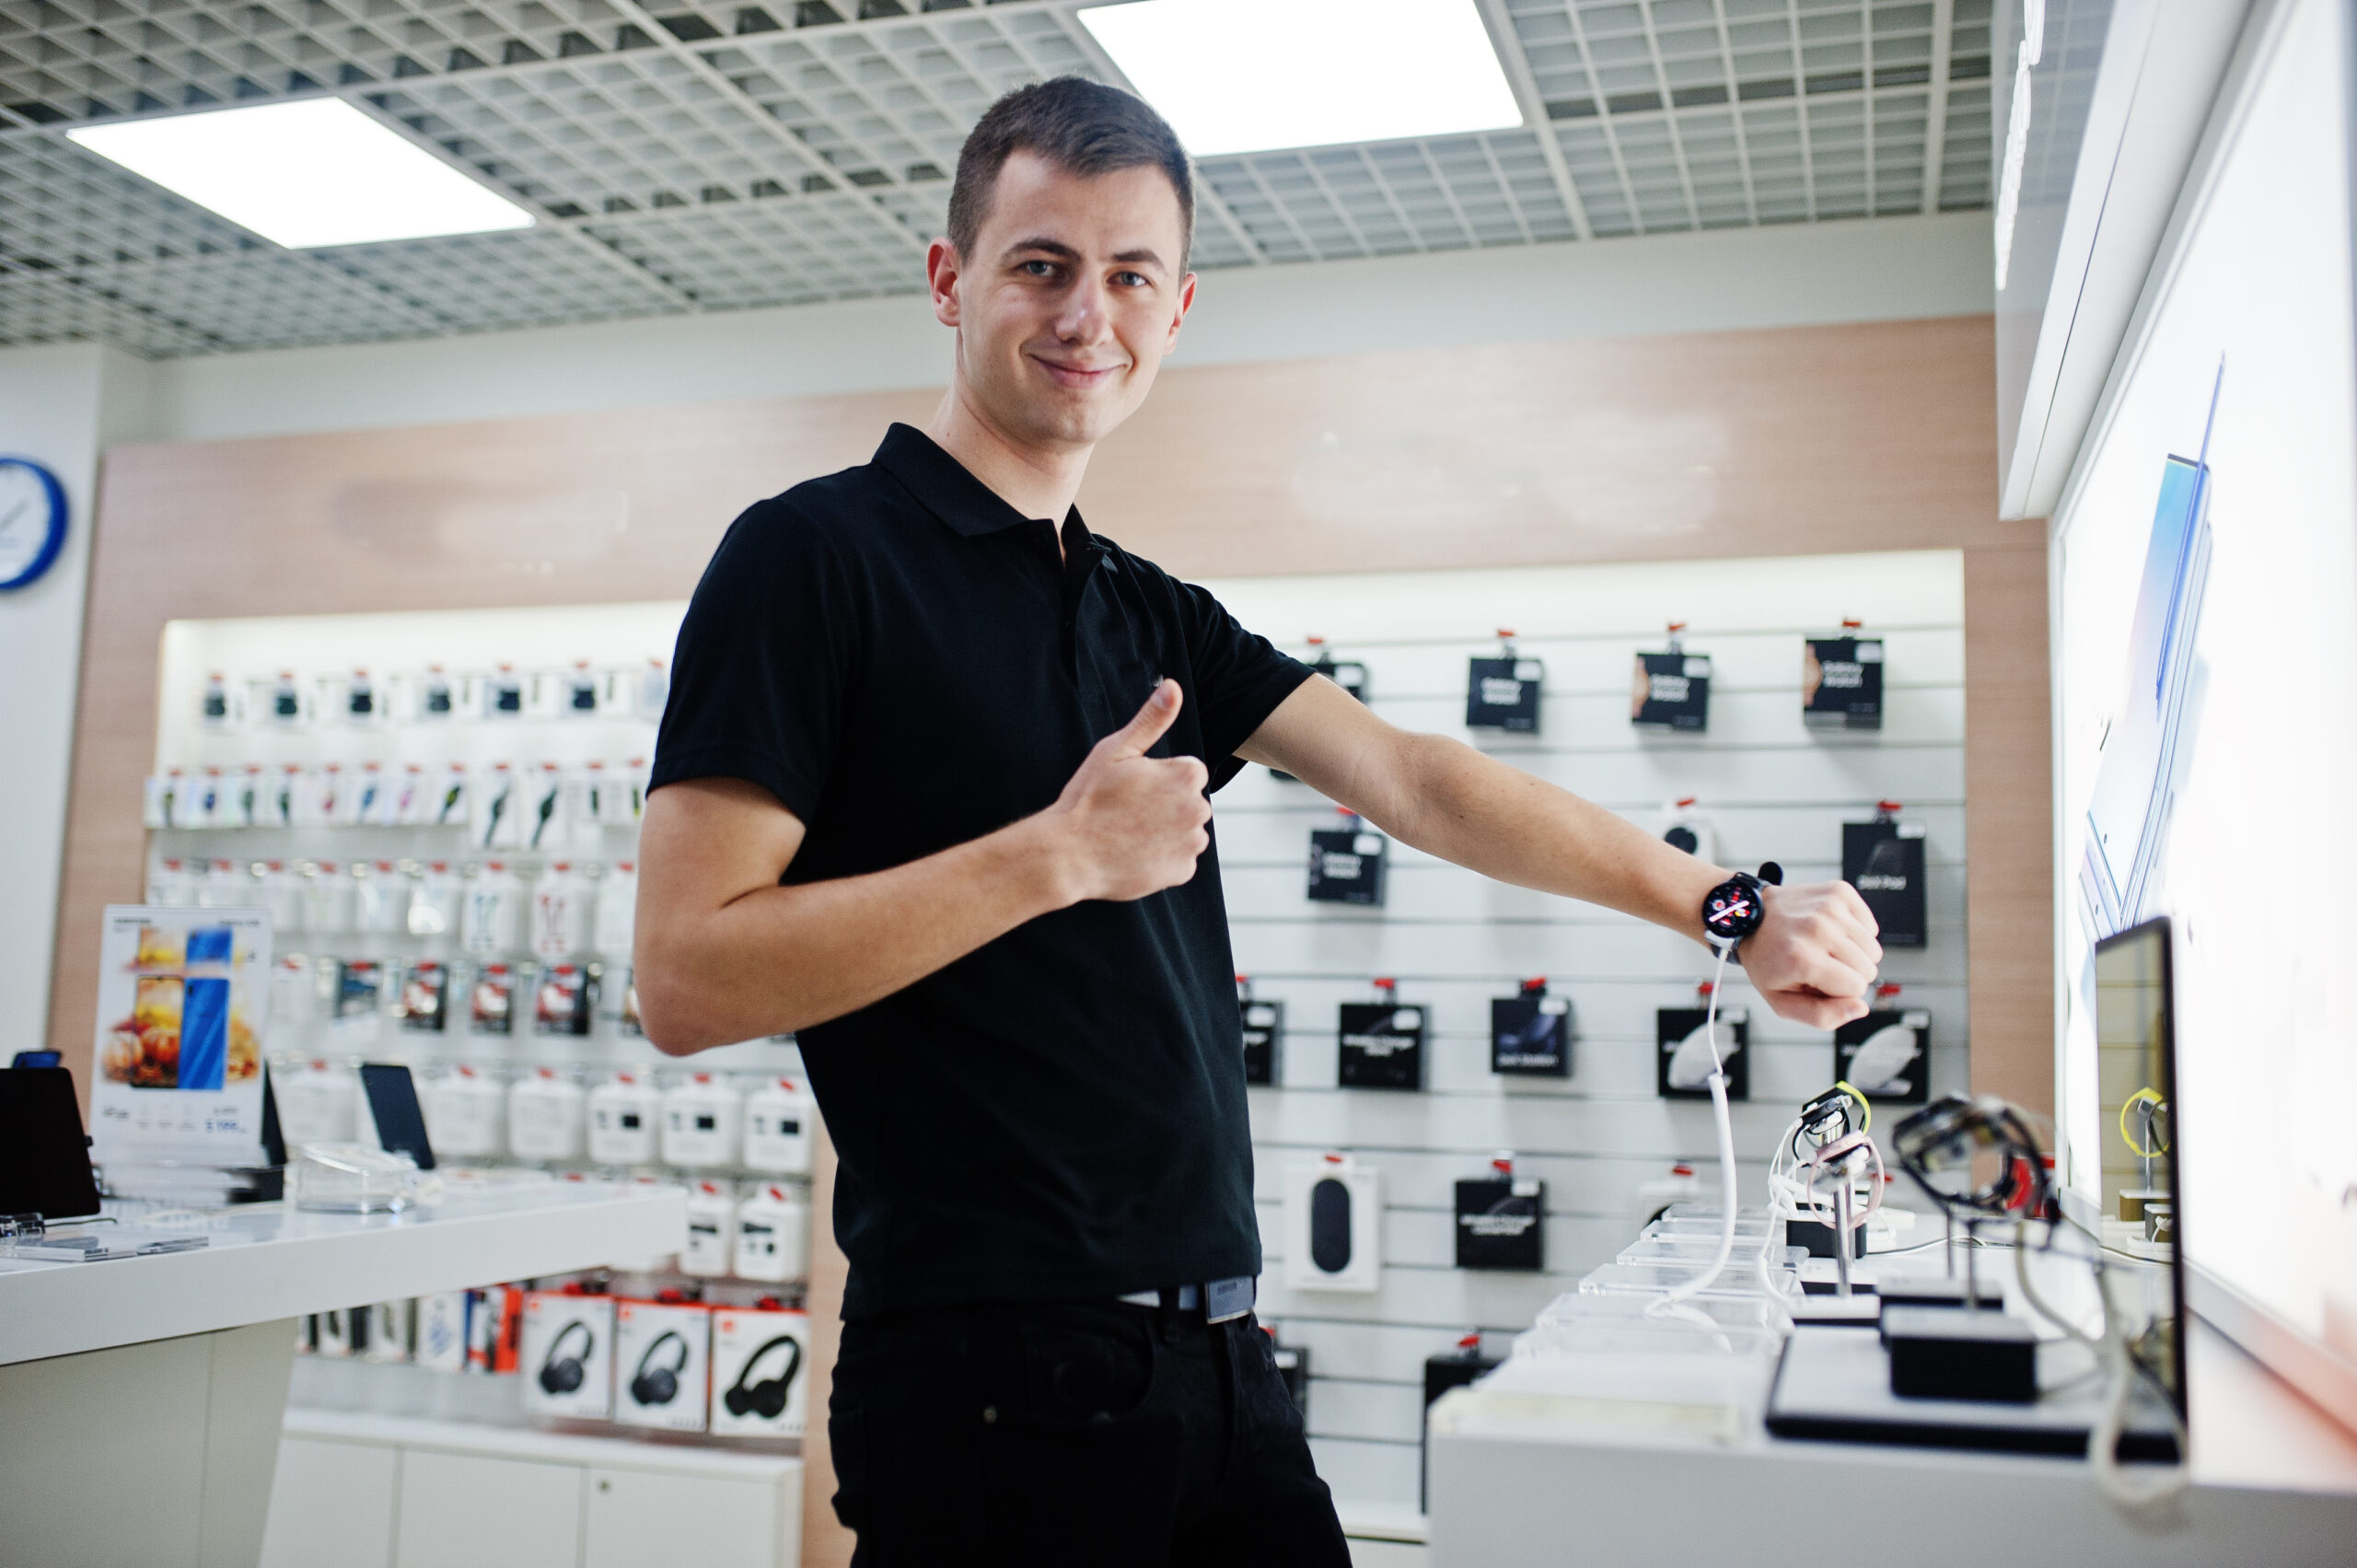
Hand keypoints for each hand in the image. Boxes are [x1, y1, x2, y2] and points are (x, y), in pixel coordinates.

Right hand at [1041, 679, 1211, 902]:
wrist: (1068, 854)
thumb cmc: (1088, 799)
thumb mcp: (1116, 751)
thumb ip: (1151, 719)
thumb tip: (1172, 686)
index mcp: (1186, 774)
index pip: (1185, 772)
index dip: (1157, 780)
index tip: (1132, 789)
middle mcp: (1198, 808)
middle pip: (1188, 802)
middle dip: (1165, 806)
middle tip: (1127, 813)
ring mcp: (1191, 843)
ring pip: (1185, 832)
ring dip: (1166, 833)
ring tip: (1129, 834)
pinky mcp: (1182, 872)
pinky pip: (1178, 861)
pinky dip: (1161, 860)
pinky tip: (1134, 854)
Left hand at [1741, 880, 1881, 1027]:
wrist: (1750, 918)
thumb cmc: (1767, 960)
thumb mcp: (1781, 1001)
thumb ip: (1822, 1016)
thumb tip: (1860, 1008)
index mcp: (1801, 958)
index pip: (1856, 988)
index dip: (1839, 991)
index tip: (1816, 980)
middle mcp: (1817, 928)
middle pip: (1868, 969)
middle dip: (1848, 974)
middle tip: (1818, 964)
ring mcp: (1829, 907)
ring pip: (1873, 949)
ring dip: (1853, 954)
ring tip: (1824, 948)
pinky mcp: (1839, 892)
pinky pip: (1870, 927)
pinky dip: (1855, 933)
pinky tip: (1831, 932)